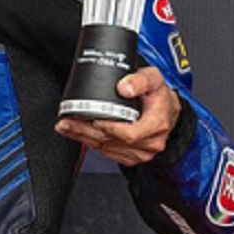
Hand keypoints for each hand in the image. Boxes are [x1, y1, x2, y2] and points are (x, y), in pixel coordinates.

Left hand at [55, 66, 180, 166]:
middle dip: (86, 132)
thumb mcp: (153, 78)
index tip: (92, 119)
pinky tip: (78, 134)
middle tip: (67, 123)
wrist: (167, 110)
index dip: (109, 128)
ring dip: (84, 138)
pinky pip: (108, 153)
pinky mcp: (132, 156)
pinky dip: (91, 143)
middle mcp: (149, 142)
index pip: (130, 134)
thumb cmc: (159, 95)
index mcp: (156, 124)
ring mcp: (141, 152)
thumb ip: (139, 80)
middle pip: (113, 142)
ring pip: (107, 149)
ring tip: (67, 127)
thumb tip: (124, 87)